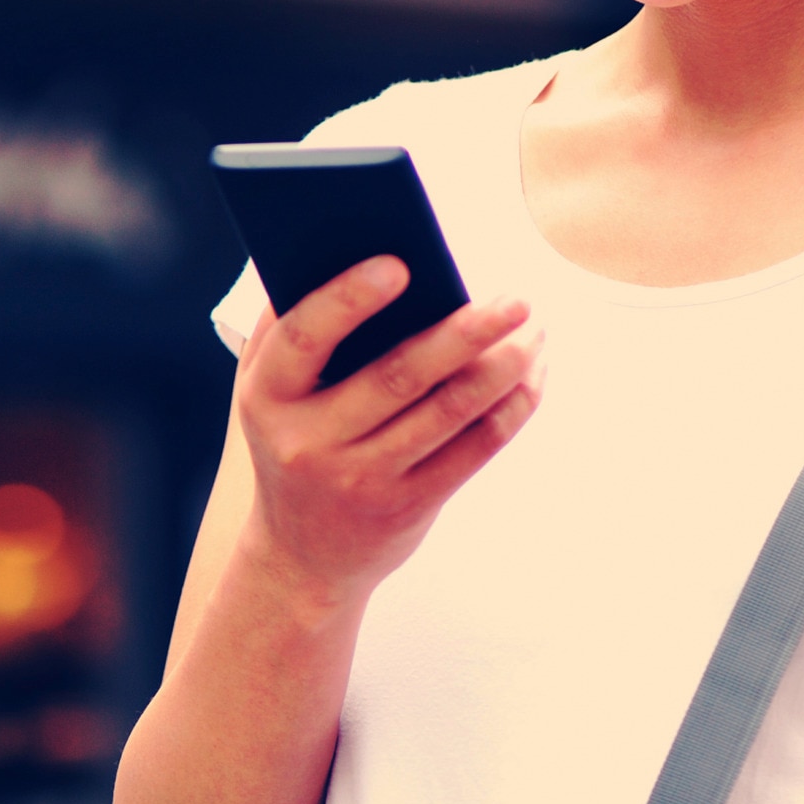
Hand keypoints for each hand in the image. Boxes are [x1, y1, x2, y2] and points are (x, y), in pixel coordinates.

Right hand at [233, 257, 545, 605]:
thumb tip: (354, 247)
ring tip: (535, 331)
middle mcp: (310, 441)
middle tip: (516, 299)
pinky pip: (473, 450)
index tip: (400, 263)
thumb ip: (291, 324)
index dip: (347, 299)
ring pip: (448, 412)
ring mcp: (361, 479)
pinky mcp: (408, 506)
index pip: (303, 336)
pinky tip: (531, 375)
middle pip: (398, 375)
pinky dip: (511, 408)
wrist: (301, 556)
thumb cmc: (292, 438)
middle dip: (466, 332)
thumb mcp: (268, 388)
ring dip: (504, 366)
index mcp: (268, 395)